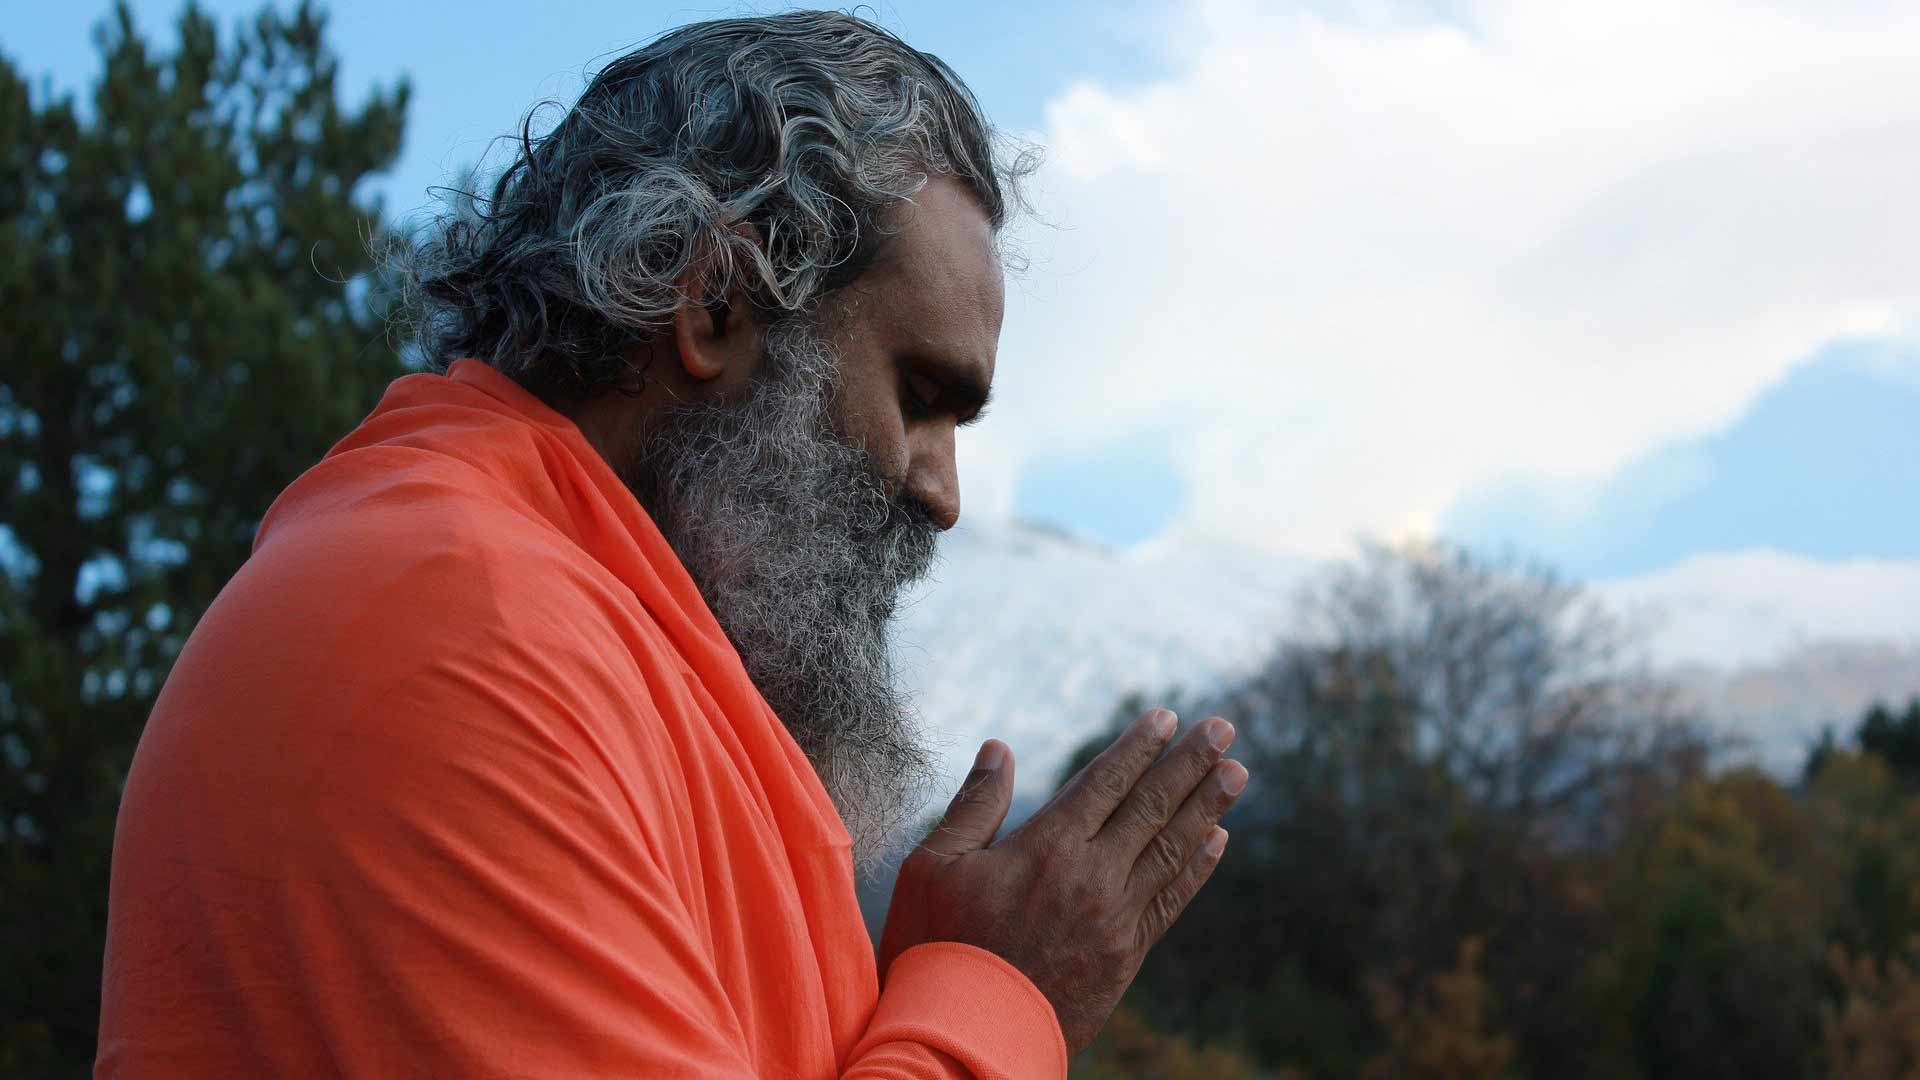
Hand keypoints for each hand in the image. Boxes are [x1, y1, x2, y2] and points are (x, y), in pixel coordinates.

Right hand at [877, 708, 1248, 1054]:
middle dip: (1189, 764)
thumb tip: (998, 749)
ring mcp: (1113, 918)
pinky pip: (1169, 901)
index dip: (1139, 747)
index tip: (1166, 717)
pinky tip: (1214, 842)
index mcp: (1046, 847)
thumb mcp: (933, 866)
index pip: (1105, 782)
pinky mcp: (1123, 956)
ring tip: (1236, 774)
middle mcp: (1091, 876)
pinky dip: (1195, 868)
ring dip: (1206, 807)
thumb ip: (974, 805)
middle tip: (1224, 730)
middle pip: (1150, 807)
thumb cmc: (937, 949)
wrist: (965, 1039)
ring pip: (1170, 849)